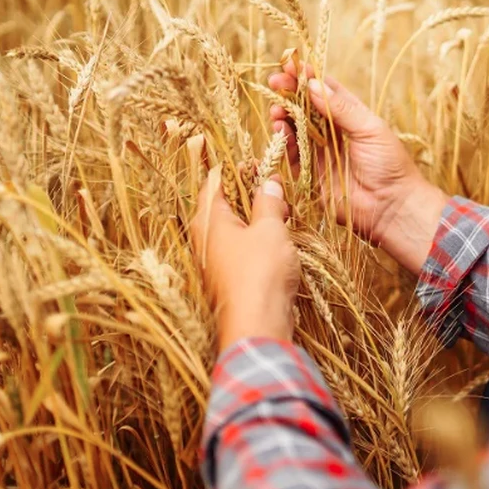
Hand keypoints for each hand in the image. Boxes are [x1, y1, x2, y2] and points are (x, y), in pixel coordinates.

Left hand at [191, 174, 299, 351]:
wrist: (258, 325)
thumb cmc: (260, 272)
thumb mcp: (269, 228)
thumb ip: (269, 202)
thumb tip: (269, 182)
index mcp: (208, 220)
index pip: (213, 182)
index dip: (234, 168)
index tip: (256, 162)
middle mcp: (206, 239)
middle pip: (224, 205)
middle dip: (250, 193)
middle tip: (275, 186)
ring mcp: (217, 261)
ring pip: (235, 228)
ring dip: (257, 217)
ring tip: (283, 212)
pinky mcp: (231, 279)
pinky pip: (243, 249)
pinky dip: (259, 239)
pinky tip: (279, 240)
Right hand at [268, 63, 447, 274]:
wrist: (392, 207)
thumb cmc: (389, 165)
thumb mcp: (370, 129)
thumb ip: (341, 108)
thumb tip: (314, 85)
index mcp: (352, 116)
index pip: (326, 90)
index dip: (309, 77)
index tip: (291, 66)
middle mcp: (335, 132)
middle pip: (306, 107)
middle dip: (290, 93)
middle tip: (275, 82)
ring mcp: (322, 153)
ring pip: (296, 129)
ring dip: (284, 116)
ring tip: (277, 108)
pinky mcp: (312, 175)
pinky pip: (292, 155)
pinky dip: (284, 142)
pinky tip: (280, 130)